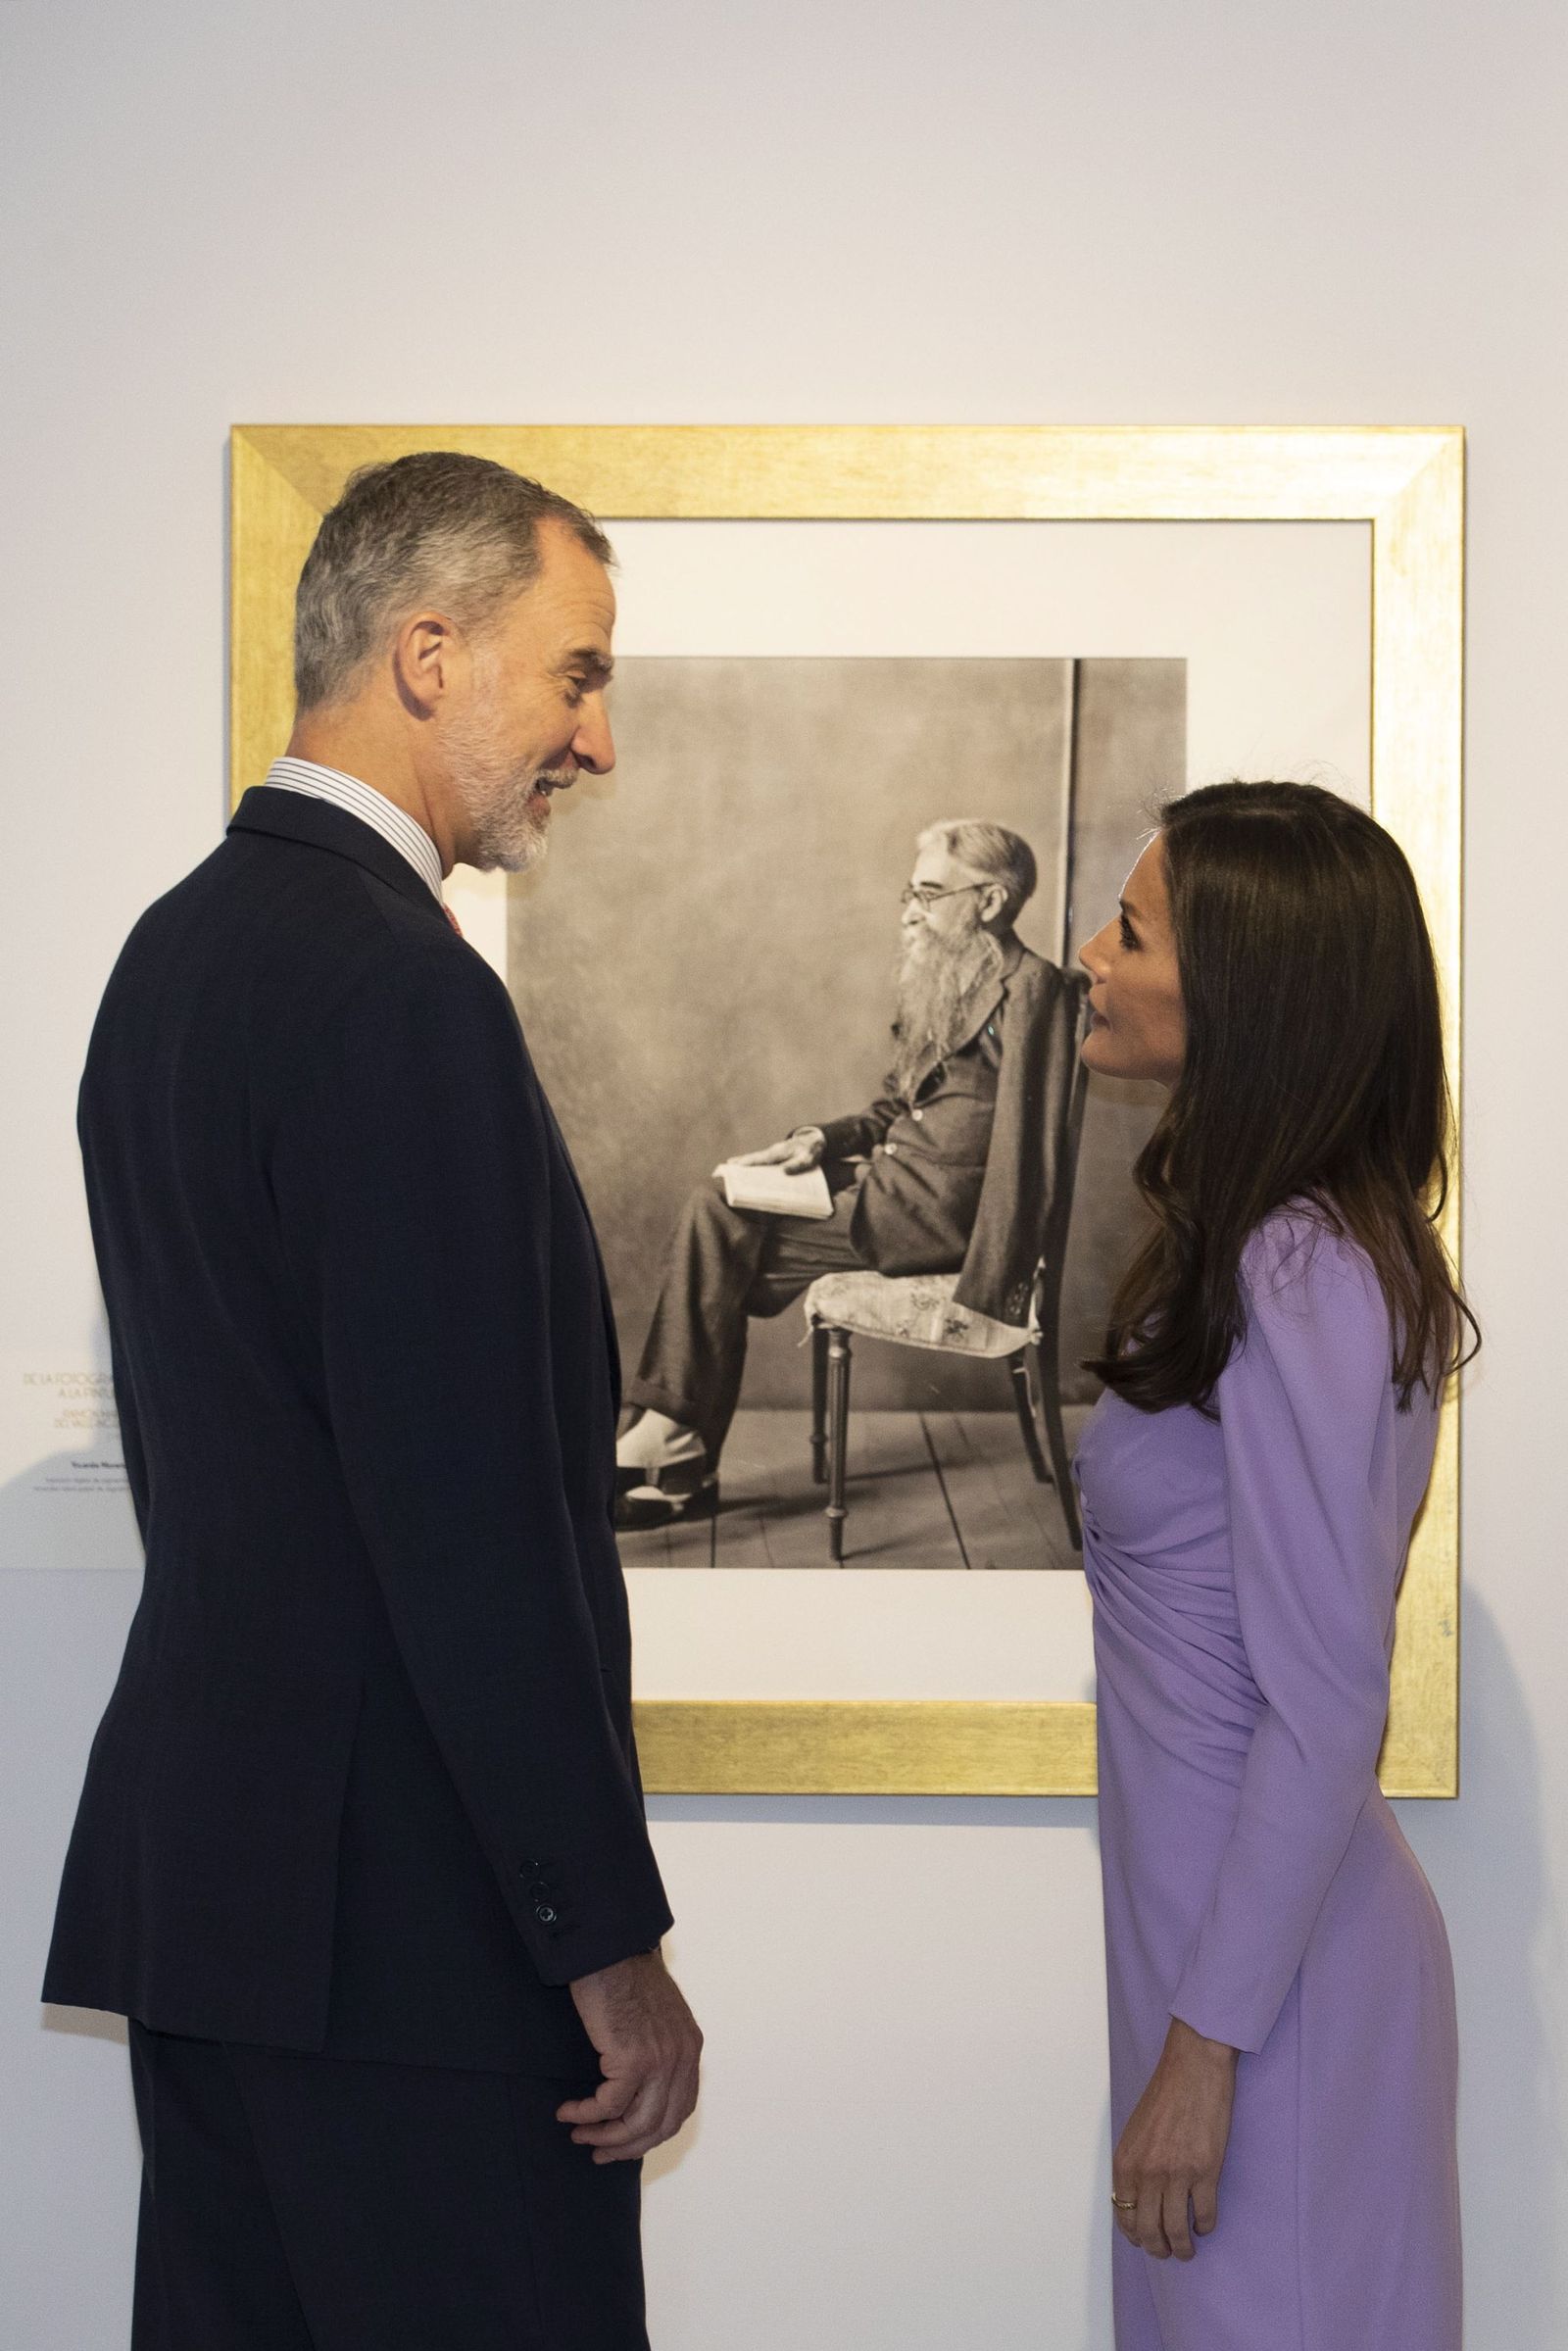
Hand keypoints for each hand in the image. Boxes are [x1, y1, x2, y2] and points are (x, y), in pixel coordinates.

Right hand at [558, 1949, 702, 2163]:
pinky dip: (587, 2115)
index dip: (651, 2133)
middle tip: (598, 2152)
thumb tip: (636, 2090)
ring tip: (579, 2135)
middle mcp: (682, 2057)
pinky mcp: (633, 2058)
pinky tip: (568, 2111)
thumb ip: (656, 2049)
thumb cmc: (623, 1976)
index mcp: (689, 2048)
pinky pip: (609, 2105)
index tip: (625, 2143)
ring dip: (605, 2137)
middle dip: (627, 2146)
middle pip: (661, 2126)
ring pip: (637, 2124)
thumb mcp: (655, 2016)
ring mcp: (661, 2059)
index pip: (680, 2110)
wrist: (610, 1947)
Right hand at [723, 1128, 824, 1175]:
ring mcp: (773, 1155)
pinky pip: (762, 1164)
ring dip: (743, 1166)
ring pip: (755, 1161)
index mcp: (777, 1153)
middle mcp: (772, 1153)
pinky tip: (747, 1174)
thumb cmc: (811, 1150)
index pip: (757, 1159)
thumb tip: (783, 1172)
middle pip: (751, 1160)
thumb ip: (798, 1165)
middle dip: (737, 1165)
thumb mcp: (808, 1158)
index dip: (744, 1163)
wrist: (816, 1139)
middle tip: (722, 1171)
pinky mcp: (775, 1158)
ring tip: (729, 1173)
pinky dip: (752, 1167)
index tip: (731, 1166)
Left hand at [1111, 2017, 1235, 2260]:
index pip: (1125, 2216)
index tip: (1144, 2241)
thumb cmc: (1164, 2095)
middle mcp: (1148, 2173)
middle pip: (1149, 2231)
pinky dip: (1205, 2227)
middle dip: (1158, 2249)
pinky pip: (1205, 2216)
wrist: (1193, 2068)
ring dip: (1183, 2248)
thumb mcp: (1134, 2131)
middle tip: (1167, 2253)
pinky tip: (1205, 2225)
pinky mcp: (1206, 2172)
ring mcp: (1177, 2175)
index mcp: (1126, 2163)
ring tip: (1188, 2250)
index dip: (1135, 2236)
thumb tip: (1138, 2200)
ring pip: (1177, 2231)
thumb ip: (1134, 2166)